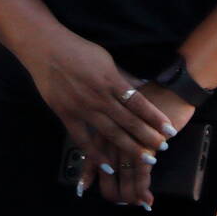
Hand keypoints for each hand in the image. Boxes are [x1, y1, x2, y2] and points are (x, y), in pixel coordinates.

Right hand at [20, 32, 175, 196]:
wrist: (47, 49)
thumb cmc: (78, 50)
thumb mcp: (106, 59)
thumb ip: (123, 77)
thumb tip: (143, 85)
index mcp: (111, 80)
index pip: (139, 103)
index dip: (155, 118)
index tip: (169, 130)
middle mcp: (100, 97)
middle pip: (129, 121)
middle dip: (148, 136)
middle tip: (163, 149)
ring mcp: (83, 108)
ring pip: (111, 133)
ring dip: (130, 147)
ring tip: (145, 159)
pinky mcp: (67, 115)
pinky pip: (83, 140)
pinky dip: (96, 154)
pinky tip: (108, 166)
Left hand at [99, 82, 199, 207]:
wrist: (172, 87)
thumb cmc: (146, 93)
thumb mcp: (121, 105)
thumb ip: (110, 119)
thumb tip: (106, 129)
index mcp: (100, 123)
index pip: (90, 155)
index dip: (88, 175)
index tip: (84, 188)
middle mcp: (110, 135)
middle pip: (108, 173)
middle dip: (114, 191)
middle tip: (121, 201)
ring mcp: (128, 142)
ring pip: (125, 176)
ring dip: (131, 194)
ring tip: (137, 203)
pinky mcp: (145, 146)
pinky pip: (141, 174)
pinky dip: (143, 188)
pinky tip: (146, 199)